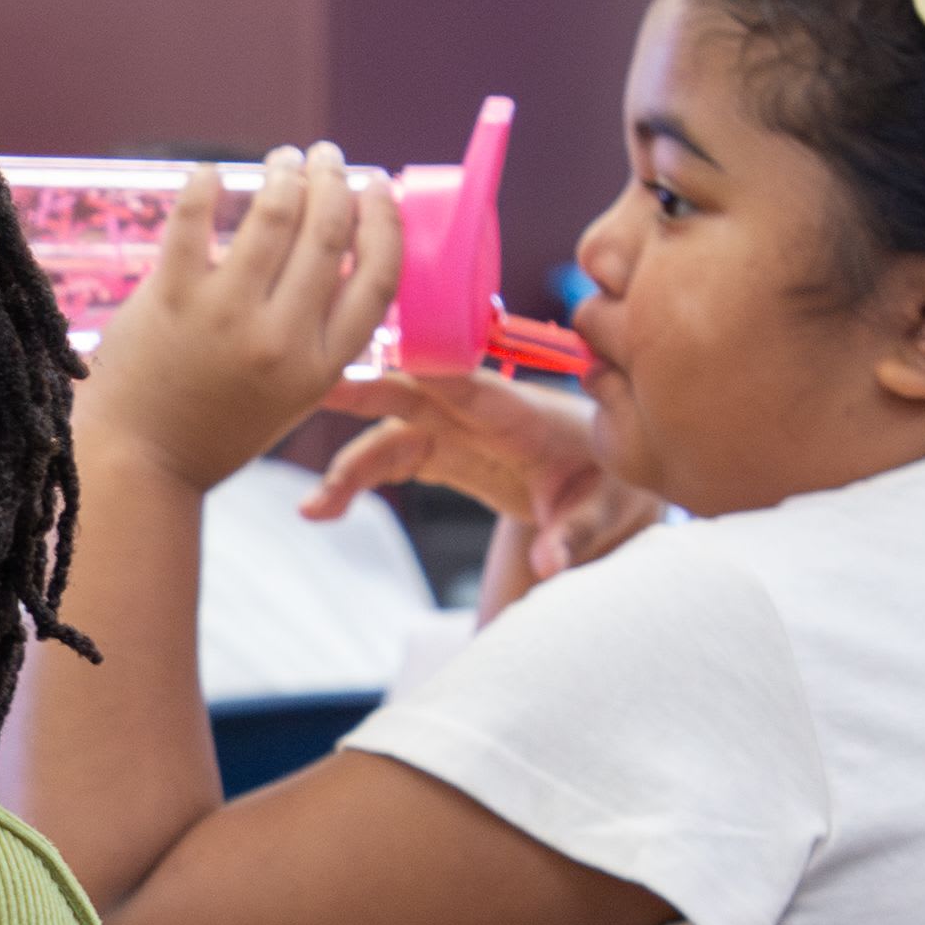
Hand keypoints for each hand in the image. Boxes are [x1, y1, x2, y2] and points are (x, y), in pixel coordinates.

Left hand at [77, 147, 402, 494]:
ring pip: (273, 216)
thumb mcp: (293, 396)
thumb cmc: (216, 428)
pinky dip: (205, 185)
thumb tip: (339, 255)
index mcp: (321, 366)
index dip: (384, 221)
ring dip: (283, 174)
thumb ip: (320, 335)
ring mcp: (224, 316)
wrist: (140, 463)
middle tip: (326, 158)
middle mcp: (281, 339)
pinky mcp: (169, 299)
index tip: (377, 187)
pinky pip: (192, 220)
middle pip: (328, 233)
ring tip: (282, 161)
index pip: (377, 276)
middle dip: (333, 180)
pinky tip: (211, 172)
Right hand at [307, 367, 653, 608]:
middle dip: (365, 389)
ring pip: (390, 432)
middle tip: (314, 387)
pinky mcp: (440, 454)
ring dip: (348, 463)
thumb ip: (575, 534)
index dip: (432, 373)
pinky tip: (319, 511)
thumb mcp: (607, 508)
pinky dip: (353, 483)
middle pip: (415, 394)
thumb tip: (548, 565)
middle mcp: (478, 414)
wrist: (606, 479)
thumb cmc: (611, 480)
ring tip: (314, 507)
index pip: (474, 389)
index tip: (391, 359)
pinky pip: (388, 462)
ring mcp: (454, 432)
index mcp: (523, 415)